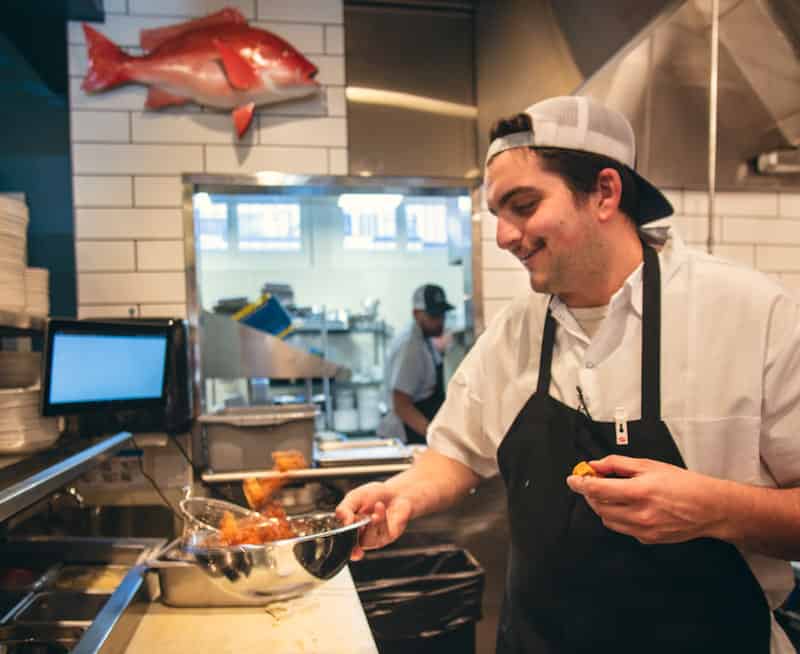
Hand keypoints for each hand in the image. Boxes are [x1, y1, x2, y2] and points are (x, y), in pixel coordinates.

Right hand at [336, 481, 411, 559]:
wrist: (396, 492)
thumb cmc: (375, 495)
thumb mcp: (354, 497)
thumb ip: (344, 508)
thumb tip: (343, 521)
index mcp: (349, 527)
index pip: (339, 541)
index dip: (338, 542)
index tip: (339, 534)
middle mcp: (360, 536)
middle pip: (351, 546)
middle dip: (353, 532)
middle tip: (354, 518)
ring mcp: (374, 538)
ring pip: (366, 541)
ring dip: (371, 523)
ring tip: (376, 505)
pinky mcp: (387, 537)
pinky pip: (380, 534)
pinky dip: (380, 519)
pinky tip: (380, 507)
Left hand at [565, 455, 727, 543]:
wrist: (709, 508)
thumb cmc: (683, 484)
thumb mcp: (649, 465)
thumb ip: (617, 464)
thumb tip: (595, 465)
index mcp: (640, 492)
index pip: (597, 490)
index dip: (580, 484)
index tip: (573, 479)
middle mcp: (640, 514)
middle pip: (599, 506)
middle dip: (591, 494)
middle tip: (594, 481)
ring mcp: (643, 530)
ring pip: (607, 520)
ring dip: (602, 506)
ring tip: (612, 493)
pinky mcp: (647, 540)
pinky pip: (622, 528)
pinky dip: (617, 517)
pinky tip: (628, 506)